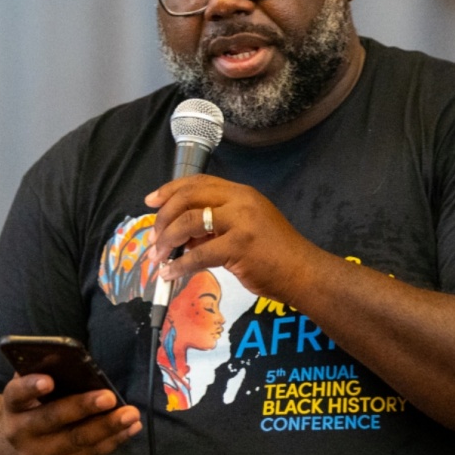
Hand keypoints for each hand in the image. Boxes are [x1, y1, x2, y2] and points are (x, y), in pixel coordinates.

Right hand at [1, 372, 140, 454]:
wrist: (28, 448)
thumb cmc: (38, 407)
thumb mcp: (34, 392)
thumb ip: (47, 374)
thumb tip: (70, 358)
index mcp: (14, 405)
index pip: (17, 394)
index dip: (31, 387)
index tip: (49, 380)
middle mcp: (21, 433)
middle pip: (53, 419)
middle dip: (83, 407)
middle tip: (109, 397)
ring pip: (77, 440)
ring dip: (108, 427)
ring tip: (131, 414)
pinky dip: (114, 441)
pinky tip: (131, 428)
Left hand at [145, 174, 322, 301]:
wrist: (303, 272)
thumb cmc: (275, 253)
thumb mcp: (245, 228)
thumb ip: (216, 226)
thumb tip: (182, 235)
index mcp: (241, 193)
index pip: (199, 182)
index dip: (170, 189)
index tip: (151, 201)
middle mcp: (240, 201)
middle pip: (188, 197)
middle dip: (163, 217)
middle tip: (153, 237)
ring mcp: (241, 221)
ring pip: (189, 222)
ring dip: (167, 240)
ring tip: (157, 257)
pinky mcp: (240, 246)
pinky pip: (199, 254)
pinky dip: (180, 265)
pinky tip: (170, 273)